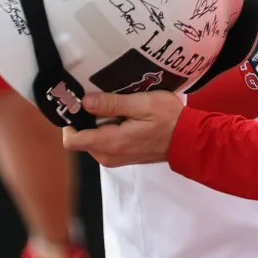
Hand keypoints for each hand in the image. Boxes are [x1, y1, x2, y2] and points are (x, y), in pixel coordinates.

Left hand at [64, 90, 184, 166]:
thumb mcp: (141, 104)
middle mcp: (108, 155)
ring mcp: (115, 158)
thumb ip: (112, 104)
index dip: (70, 121)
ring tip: (116, 107)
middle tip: (100, 99)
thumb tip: (85, 102)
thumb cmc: (169, 119)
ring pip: (91, 140)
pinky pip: (103, 143)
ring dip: (97, 124)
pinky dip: (106, 130)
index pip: (72, 140)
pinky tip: (123, 116)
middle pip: (80, 138)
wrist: (188, 139)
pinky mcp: (121, 156)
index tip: (77, 103)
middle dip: (86, 120)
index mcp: (110, 143)